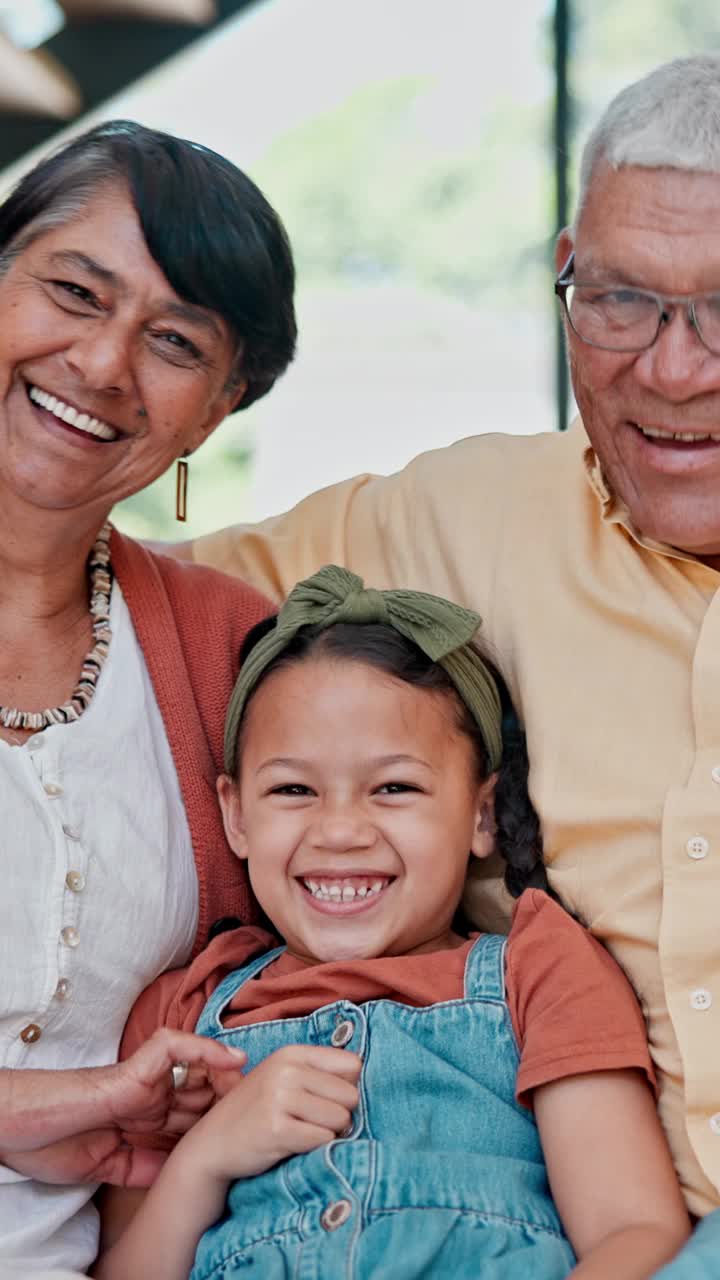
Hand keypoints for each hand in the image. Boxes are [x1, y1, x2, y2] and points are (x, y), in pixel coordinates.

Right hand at [0, 1029, 245, 1185]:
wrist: (25, 1127)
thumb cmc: (57, 1144)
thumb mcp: (113, 1167)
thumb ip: (147, 1165)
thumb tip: (183, 1171)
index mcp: (145, 1119)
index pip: (192, 1116)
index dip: (221, 1121)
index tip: (251, 1130)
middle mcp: (151, 1095)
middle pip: (204, 1091)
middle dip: (233, 1099)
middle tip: (268, 1105)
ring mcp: (146, 1078)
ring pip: (198, 1068)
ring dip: (230, 1076)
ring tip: (262, 1084)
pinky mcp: (137, 1065)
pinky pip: (175, 1046)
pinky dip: (205, 1048)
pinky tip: (231, 1059)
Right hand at [178, 1044, 360, 1184]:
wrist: (212, 1145)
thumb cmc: (256, 1113)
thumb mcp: (283, 1080)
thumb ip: (320, 1074)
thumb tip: (370, 1081)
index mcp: (292, 1052)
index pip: (353, 1064)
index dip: (349, 1088)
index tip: (330, 1102)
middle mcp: (286, 1069)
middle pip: (351, 1095)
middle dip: (340, 1115)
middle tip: (313, 1123)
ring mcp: (279, 1098)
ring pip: (341, 1119)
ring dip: (329, 1134)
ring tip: (302, 1134)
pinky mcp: (276, 1129)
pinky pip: (323, 1140)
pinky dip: (316, 1149)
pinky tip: (295, 1147)